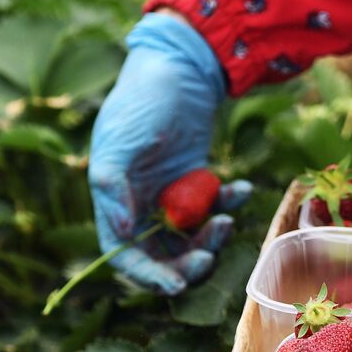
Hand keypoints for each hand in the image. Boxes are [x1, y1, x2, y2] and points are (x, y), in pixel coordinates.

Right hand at [88, 11, 251, 294]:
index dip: (148, 277)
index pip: (125, 257)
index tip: (177, 284)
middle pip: (163, 257)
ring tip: (227, 217)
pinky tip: (240, 187)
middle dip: (187, 263)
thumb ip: (111, 185)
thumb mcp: (120, 141)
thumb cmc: (142, 101)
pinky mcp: (199, 184)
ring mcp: (171, 197)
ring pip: (192, 239)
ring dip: (212, 237)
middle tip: (210, 255)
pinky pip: (215, 209)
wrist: (180, 67)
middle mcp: (141, 207)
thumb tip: (118, 230)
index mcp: (113, 203)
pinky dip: (230, 204)